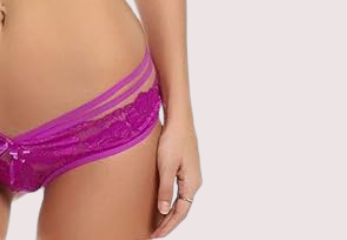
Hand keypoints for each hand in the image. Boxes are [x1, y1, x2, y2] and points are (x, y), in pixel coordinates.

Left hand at [148, 117, 201, 237]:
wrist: (179, 117)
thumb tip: (164, 211)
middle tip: (153, 233)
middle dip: (168, 222)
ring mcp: (190, 173)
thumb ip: (165, 189)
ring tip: (154, 221)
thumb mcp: (166, 166)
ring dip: (168, 211)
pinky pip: (177, 189)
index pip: (180, 213)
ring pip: (179, 199)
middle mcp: (194, 181)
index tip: (155, 235)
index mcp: (192, 183)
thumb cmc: (173, 139)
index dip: (167, 226)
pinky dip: (169, 198)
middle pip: (181, 208)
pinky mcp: (184, 165)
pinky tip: (159, 199)